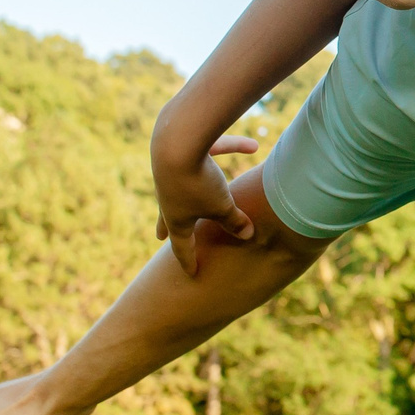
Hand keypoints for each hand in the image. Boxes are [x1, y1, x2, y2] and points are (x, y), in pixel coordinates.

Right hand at [154, 134, 259, 275]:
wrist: (176, 142)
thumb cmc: (198, 183)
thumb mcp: (222, 206)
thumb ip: (234, 221)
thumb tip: (248, 235)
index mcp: (176, 218)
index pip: (181, 246)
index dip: (188, 261)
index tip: (191, 273)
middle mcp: (169, 197)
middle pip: (168, 217)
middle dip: (166, 228)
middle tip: (160, 237)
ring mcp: (171, 174)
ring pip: (183, 185)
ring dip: (191, 190)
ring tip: (192, 194)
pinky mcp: (181, 150)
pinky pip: (210, 152)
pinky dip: (229, 148)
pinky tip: (253, 146)